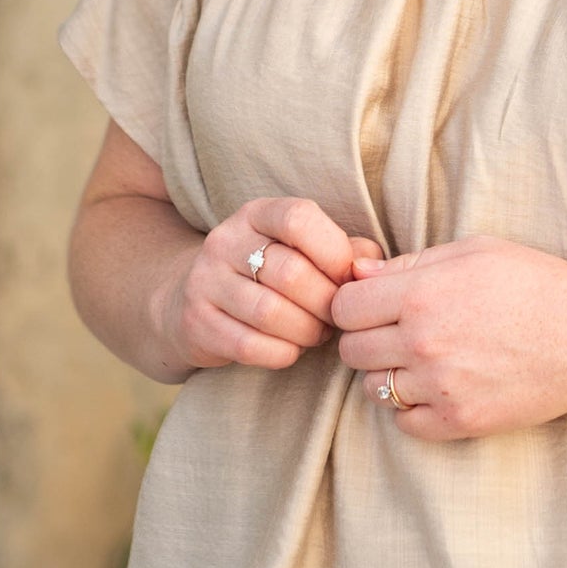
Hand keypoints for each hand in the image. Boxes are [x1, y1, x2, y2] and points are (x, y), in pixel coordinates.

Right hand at [155, 198, 383, 375]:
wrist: (195, 301)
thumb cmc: (270, 275)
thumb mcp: (303, 250)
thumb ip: (344, 250)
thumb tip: (371, 267)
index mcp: (257, 213)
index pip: (299, 218)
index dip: (334, 252)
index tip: (346, 278)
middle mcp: (225, 240)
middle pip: (291, 273)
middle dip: (326, 303)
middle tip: (336, 317)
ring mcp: (204, 281)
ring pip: (270, 313)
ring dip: (307, 331)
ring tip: (316, 333)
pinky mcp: (196, 323)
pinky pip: (249, 346)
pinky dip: (282, 353)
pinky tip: (290, 349)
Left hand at [330, 235, 566, 439]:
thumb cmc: (537, 283)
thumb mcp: (475, 251)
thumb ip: (411, 262)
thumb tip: (358, 272)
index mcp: (422, 294)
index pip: (343, 307)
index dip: (354, 304)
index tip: (375, 305)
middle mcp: (424, 342)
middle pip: (350, 350)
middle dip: (367, 339)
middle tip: (397, 332)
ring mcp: (440, 387)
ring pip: (373, 388)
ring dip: (388, 374)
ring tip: (424, 359)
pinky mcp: (460, 422)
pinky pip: (404, 423)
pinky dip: (413, 408)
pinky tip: (438, 386)